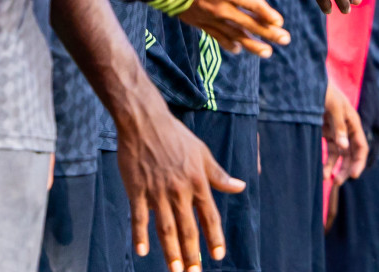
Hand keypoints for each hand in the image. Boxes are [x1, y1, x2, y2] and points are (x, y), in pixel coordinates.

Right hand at [115, 99, 243, 271]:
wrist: (145, 122)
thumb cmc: (176, 137)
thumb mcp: (203, 153)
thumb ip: (219, 175)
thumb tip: (241, 186)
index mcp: (198, 182)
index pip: (209, 216)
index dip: (214, 237)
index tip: (218, 256)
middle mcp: (179, 190)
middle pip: (187, 228)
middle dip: (192, 253)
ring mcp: (157, 192)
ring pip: (166, 228)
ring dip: (171, 252)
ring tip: (176, 270)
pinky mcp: (137, 190)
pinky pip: (139, 218)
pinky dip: (140, 235)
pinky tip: (143, 252)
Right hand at [176, 0, 288, 57]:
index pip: (254, 5)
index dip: (268, 14)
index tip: (280, 22)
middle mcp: (221, 9)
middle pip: (250, 24)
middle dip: (269, 33)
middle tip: (285, 40)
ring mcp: (209, 18)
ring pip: (236, 35)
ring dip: (253, 44)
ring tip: (268, 52)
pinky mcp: (198, 22)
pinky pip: (217, 36)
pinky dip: (228, 44)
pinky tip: (238, 50)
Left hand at [322, 83, 368, 184]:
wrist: (310, 82)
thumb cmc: (325, 92)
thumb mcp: (333, 107)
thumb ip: (339, 127)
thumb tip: (344, 147)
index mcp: (353, 122)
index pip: (361, 146)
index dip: (358, 161)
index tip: (352, 176)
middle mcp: (347, 129)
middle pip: (351, 153)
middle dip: (346, 168)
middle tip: (338, 182)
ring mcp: (336, 131)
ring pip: (340, 154)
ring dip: (335, 167)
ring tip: (326, 179)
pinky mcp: (325, 132)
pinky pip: (330, 150)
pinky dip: (327, 161)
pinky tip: (321, 170)